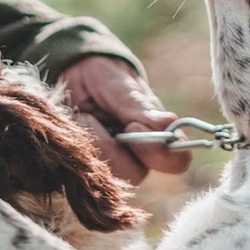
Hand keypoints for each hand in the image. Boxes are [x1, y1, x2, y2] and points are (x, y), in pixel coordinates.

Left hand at [58, 55, 191, 184]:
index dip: (157, 152)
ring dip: (88, 143)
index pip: (177, 161)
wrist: (72, 74)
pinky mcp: (87, 170)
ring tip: (81, 116)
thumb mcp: (118, 84)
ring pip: (105, 175)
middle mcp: (139, 156)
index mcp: (159, 135)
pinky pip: (80, 172)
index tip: (133, 126)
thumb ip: (139, 106)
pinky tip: (73, 128)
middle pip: (134, 175)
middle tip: (92, 116)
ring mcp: (113, 167)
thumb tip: (169, 123)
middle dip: (109, 146)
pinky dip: (73, 147)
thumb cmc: (102, 76)